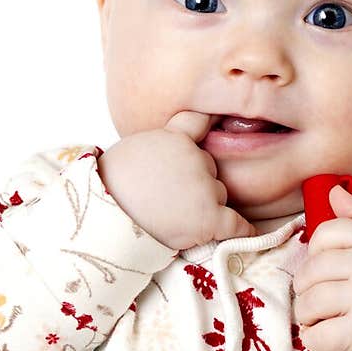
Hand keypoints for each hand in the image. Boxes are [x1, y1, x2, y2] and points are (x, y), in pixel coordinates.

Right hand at [97, 112, 256, 250]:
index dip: (209, 120)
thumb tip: (169, 159)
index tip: (219, 119)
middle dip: (196, 182)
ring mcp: (204, 187)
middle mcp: (194, 158)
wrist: (105, 217)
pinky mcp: (209, 216)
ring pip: (217, 195)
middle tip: (167, 199)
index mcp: (172, 138)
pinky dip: (240, 229)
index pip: (197, 121)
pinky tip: (246, 232)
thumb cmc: (111, 189)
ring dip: (205, 206)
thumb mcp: (131, 153)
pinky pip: (235, 223)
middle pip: (208, 169)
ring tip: (172, 217)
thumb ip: (159, 149)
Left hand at [292, 184, 351, 350]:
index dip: (317, 250)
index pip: (323, 234)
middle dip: (307, 286)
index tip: (327, 265)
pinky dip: (313, 339)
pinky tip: (324, 334)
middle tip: (320, 295)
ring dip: (307, 314)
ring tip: (321, 315)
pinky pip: (317, 335)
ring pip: (309, 303)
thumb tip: (333, 192)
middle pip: (311, 271)